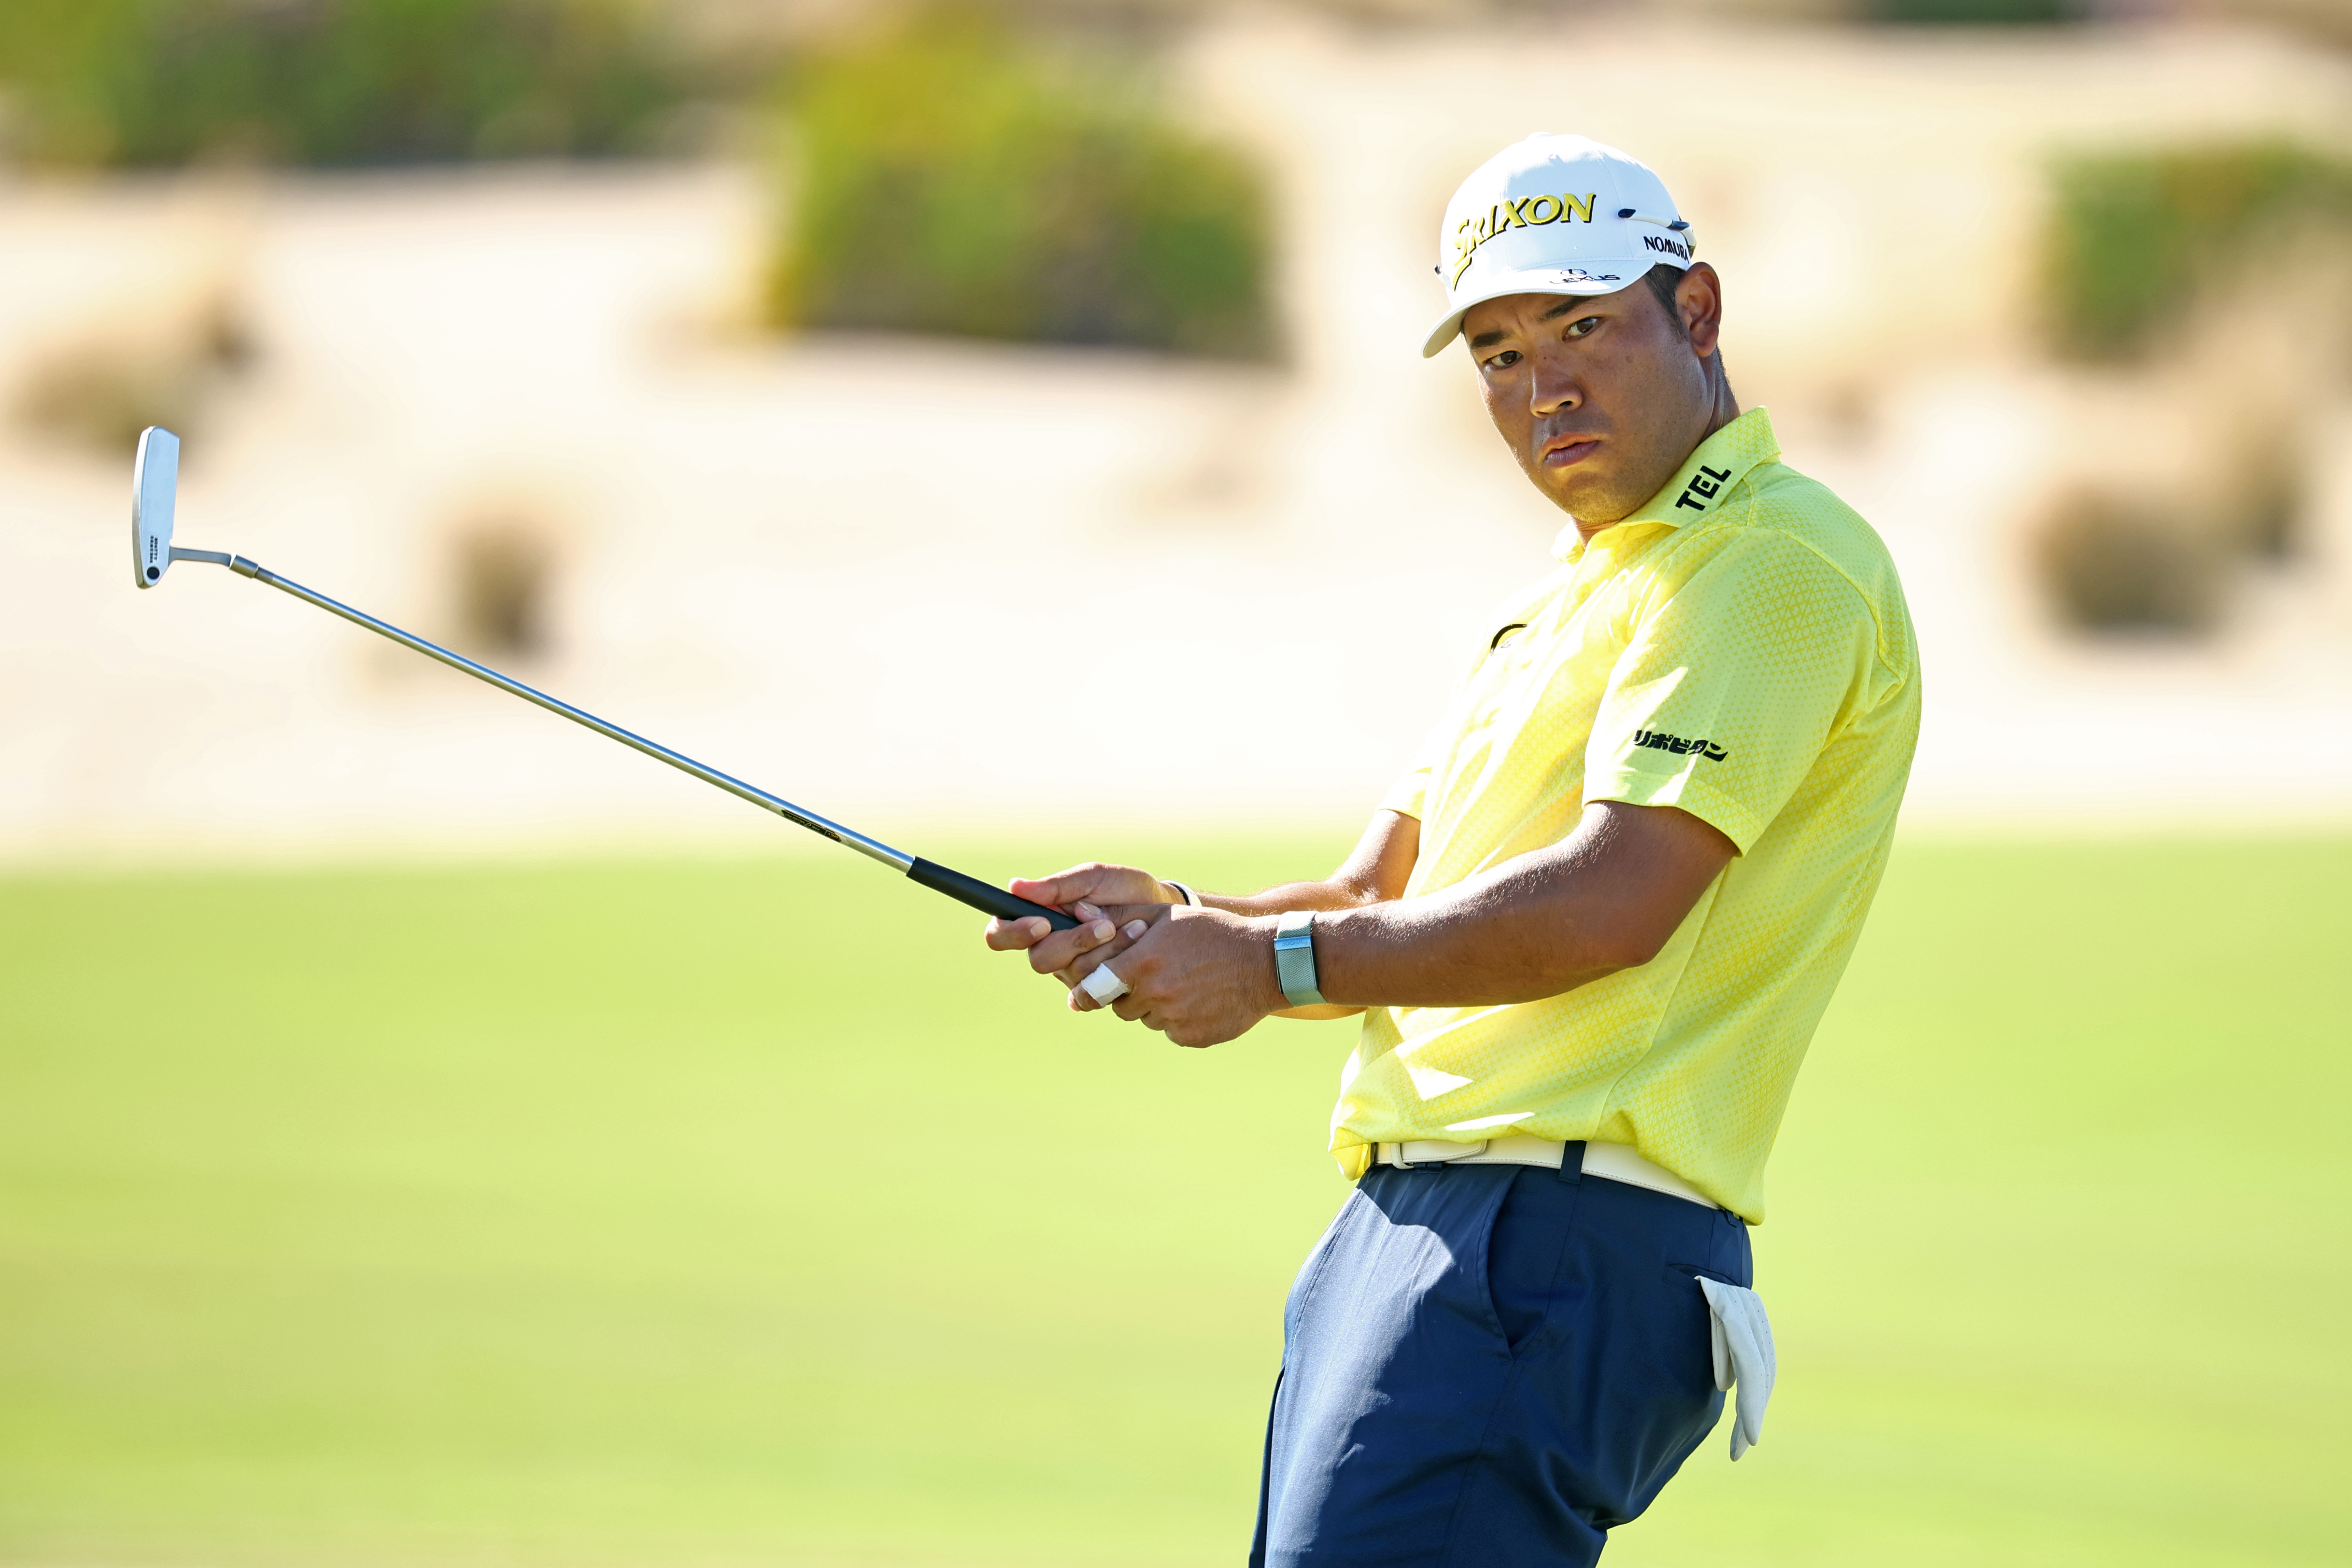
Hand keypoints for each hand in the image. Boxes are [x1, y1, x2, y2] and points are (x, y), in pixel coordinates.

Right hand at [983, 861, 1177, 987]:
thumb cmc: (1124, 890)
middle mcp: (1050, 948)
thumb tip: (1015, 886)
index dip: (1014, 933)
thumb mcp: (1094, 878)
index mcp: (1039, 919)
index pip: (1001, 934)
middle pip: (1038, 960)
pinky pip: (1094, 989)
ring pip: (1070, 974)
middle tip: (1103, 925)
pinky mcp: (1096, 988)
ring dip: (1104, 950)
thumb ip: (1057, 887)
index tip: (1043, 923)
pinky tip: (1136, 946)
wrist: (1163, 910)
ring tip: (1132, 928)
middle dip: (1073, 942)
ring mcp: (1072, 972)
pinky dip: (1117, 965)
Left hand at [1065, 907, 1287, 1047]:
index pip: (1092, 990)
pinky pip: (1170, 1032)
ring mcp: (1175, 1019)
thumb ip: (1121, 917)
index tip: (1081, 996)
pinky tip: (1198, 998)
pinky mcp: (1191, 1037)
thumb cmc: (1212, 932)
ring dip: (1154, 1006)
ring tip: (1181, 982)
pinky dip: (1178, 1020)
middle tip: (1153, 975)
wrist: (1265, 962)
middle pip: (1120, 1006)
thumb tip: (1078, 916)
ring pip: (1145, 1019)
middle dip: (1128, 993)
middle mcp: (1156, 995)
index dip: (1084, 993)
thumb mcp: (1168, 915)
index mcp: (1143, 964)